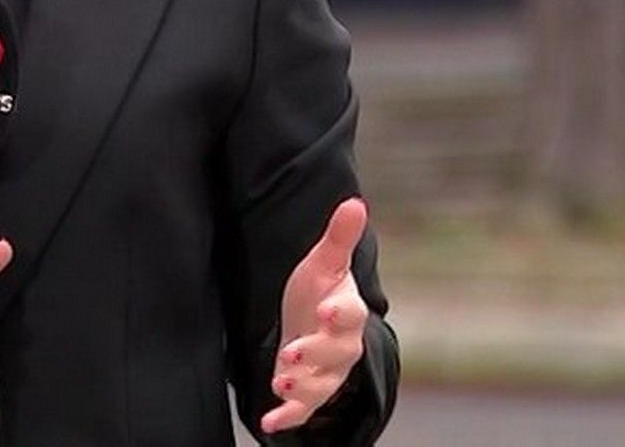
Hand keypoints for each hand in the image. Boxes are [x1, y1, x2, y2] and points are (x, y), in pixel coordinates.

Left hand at [261, 197, 368, 434]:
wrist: (313, 323)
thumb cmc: (319, 291)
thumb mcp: (323, 263)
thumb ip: (338, 237)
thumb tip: (355, 201)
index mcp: (347, 311)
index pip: (350, 313)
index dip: (340, 313)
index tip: (325, 310)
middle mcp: (343, 346)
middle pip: (338, 354)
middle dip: (316, 354)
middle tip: (292, 352)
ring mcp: (328, 372)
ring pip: (323, 385)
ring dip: (303, 387)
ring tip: (279, 382)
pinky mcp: (310, 392)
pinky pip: (304, 409)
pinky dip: (288, 417)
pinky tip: (268, 422)